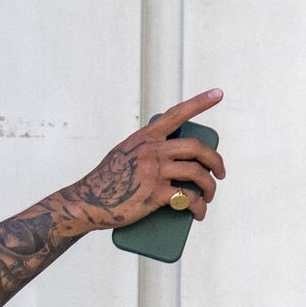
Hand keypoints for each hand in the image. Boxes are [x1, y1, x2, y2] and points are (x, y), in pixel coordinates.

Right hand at [62, 88, 227, 231]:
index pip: (176, 114)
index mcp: (144, 137)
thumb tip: (176, 161)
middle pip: (197, 148)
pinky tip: (198, 213)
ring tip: (208, 196)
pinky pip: (187, 197)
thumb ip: (147, 151)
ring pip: (197, 173)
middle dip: (216, 161)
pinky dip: (198, 207)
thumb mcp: (124, 156)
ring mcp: (152, 171)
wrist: (85, 203)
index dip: (200, 102)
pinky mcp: (153, 193)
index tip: (218, 93)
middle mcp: (150, 150)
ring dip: (210, 187)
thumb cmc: (106, 182)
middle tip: (220, 173)